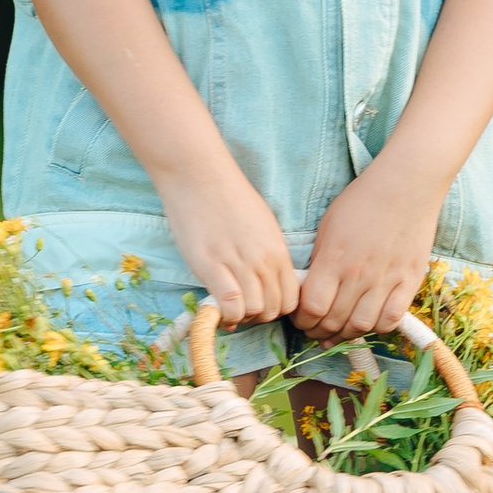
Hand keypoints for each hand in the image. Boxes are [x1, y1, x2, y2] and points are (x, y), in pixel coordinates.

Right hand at [158, 161, 300, 328]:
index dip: (277, 309)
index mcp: (278, 251)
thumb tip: (267, 281)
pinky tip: (217, 307)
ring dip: (241, 316)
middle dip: (259, 316)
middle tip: (242, 308)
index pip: (292, 299)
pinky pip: (230, 305)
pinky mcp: (212, 266)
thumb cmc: (229, 198)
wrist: (200, 177)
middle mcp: (263, 261)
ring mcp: (239, 264)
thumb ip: (268, 254)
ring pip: (253, 311)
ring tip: (228, 306)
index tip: (261, 304)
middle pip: (273, 309)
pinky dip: (226, 314)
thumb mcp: (263, 226)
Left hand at [294, 161, 444, 342]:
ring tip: (338, 333)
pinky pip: (392, 318)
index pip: (312, 308)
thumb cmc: (363, 200)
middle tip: (315, 332)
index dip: (302, 320)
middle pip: (334, 321)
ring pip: (362, 326)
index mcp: (334, 259)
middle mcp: (359, 274)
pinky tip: (369, 323)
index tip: (301, 318)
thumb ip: (320, 260)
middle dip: (319, 332)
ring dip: (345, 335)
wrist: (407, 185)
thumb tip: (311, 289)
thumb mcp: (328, 226)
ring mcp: (386, 280)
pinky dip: (377, 328)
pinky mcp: (410, 280)